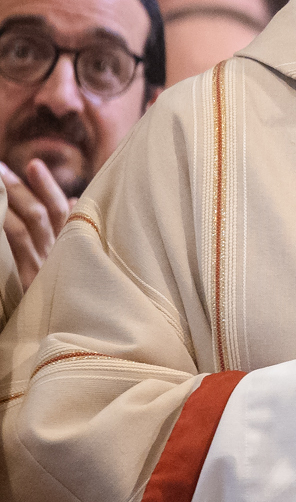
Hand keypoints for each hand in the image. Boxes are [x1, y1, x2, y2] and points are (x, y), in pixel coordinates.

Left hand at [0, 160, 69, 288]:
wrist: (80, 336)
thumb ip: (76, 231)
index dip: (47, 186)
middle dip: (24, 187)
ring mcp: (48, 264)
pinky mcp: (34, 279)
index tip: (33, 164)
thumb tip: (74, 201)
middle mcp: (63, 252)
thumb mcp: (81, 263)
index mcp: (76, 248)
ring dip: (13, 198)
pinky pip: (18, 243)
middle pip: (45, 212)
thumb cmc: (80, 300)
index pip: (64, 209)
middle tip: (1, 167)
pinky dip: (7, 222)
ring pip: (30, 222)